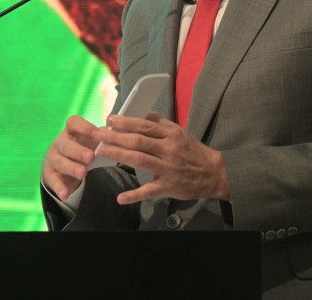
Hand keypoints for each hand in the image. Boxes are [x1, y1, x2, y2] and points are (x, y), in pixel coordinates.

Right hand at [42, 115, 99, 199]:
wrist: (63, 163)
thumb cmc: (82, 147)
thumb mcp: (90, 140)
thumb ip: (102, 136)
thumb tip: (118, 132)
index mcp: (71, 131)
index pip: (74, 123)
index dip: (84, 128)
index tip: (97, 134)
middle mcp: (60, 143)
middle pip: (66, 145)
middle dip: (79, 151)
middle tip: (91, 157)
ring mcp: (53, 158)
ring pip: (60, 162)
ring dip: (71, 168)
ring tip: (83, 174)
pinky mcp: (50, 173)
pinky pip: (53, 180)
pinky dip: (59, 188)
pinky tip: (65, 194)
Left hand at [92, 112, 229, 204]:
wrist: (213, 173)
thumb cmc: (193, 151)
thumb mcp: (179, 132)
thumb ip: (160, 124)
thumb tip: (142, 114)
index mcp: (171, 134)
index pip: (144, 125)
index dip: (126, 122)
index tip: (110, 119)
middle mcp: (168, 149)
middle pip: (138, 140)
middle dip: (116, 136)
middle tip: (98, 133)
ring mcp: (167, 168)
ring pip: (139, 159)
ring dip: (119, 155)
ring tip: (101, 151)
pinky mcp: (168, 186)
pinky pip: (149, 191)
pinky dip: (134, 195)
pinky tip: (120, 198)